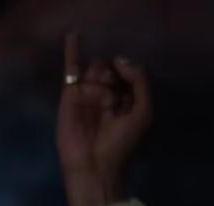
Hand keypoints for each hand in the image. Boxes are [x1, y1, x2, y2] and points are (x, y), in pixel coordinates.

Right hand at [56, 32, 152, 205]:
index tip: (127, 77)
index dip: (131, 71)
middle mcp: (109, 94)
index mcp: (129, 100)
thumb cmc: (121, 142)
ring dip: (102, 72)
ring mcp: (89, 93)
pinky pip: (72, 68)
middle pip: (113, 69)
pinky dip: (73, 51)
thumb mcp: (143, 112)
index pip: (131, 74)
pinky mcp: (70, 94)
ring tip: (101, 94)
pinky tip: (75, 35)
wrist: (94, 162)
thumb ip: (140, 83)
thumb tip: (121, 60)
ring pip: (96, 69)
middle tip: (112, 90)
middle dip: (115, 73)